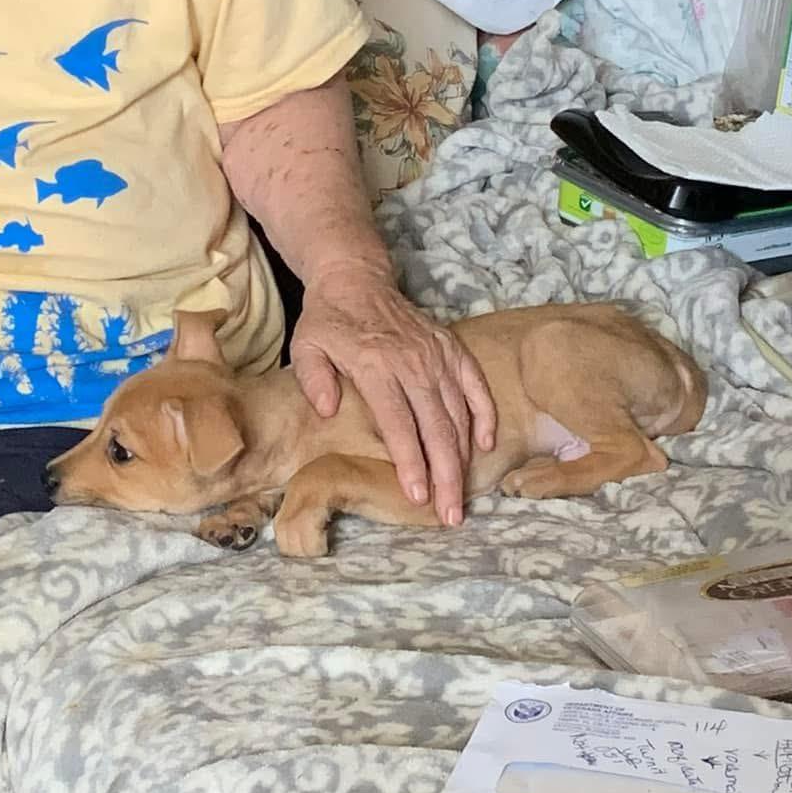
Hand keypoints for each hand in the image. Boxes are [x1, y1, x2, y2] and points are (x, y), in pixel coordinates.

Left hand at [291, 263, 496, 525]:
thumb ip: (314, 378)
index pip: (398, 423)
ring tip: (463, 495)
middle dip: (445, 475)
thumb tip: (328, 410)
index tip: (418, 496)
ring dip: (464, 458)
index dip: (410, 462)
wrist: (357, 278)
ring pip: (458, 414)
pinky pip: (476, 386)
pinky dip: (484, 415)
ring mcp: (436, 355)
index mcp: (376, 365)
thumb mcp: (306, 345)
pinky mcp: (452, 348)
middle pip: (435, 427)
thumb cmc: (329, 320)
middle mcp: (413, 362)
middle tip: (450, 514)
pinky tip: (486, 446)